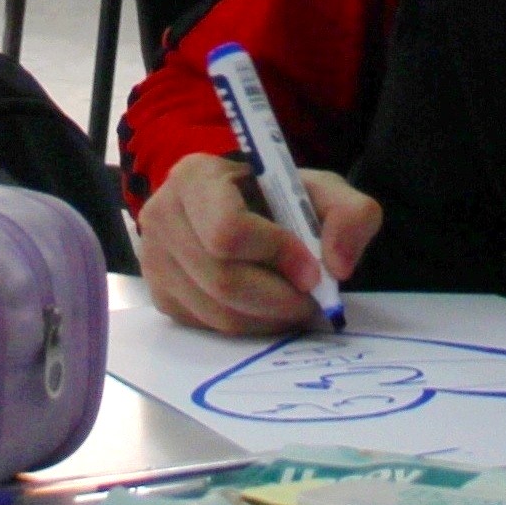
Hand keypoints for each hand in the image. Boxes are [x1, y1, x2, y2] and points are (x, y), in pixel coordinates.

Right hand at [135, 155, 382, 336]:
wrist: (243, 210)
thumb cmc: (278, 198)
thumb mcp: (324, 190)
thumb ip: (351, 215)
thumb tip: (337, 267)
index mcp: (196, 177)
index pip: (228, 231)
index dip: (277, 255)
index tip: (312, 268)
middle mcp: (161, 216)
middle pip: (224, 280)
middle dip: (280, 298)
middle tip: (311, 298)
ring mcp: (154, 260)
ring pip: (218, 312)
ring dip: (269, 317)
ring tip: (293, 301)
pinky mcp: (160, 296)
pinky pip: (209, 327)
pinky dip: (248, 326)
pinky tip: (265, 306)